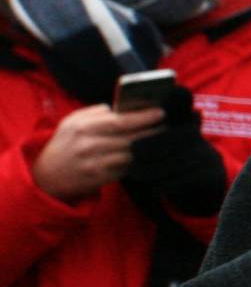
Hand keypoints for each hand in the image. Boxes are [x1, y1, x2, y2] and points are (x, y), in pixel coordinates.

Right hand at [33, 104, 164, 202]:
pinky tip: (149, 155)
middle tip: (168, 126)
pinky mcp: (100, 179)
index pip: (120, 121)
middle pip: (130, 138)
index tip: (161, 112)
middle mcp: (89, 146)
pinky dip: (139, 161)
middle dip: (152, 131)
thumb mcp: (72, 122)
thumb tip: (122, 107)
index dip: (143, 117)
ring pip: (131, 154)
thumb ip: (96, 112)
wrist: (46, 176)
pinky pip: (126, 169)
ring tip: (163, 139)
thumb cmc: (64, 144)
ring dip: (149, 147)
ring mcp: (95, 164)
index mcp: (83, 128)